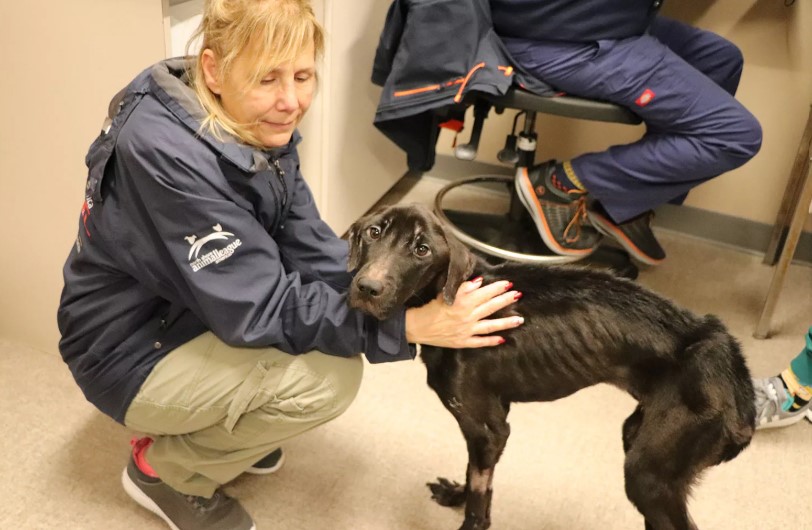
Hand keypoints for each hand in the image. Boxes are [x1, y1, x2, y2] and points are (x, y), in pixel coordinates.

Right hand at [404, 277, 522, 348]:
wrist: (417, 327)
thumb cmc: (430, 308)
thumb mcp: (445, 294)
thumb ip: (463, 288)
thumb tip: (479, 282)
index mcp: (463, 303)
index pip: (484, 293)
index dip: (497, 288)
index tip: (508, 284)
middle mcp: (467, 316)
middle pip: (491, 307)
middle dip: (506, 301)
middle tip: (518, 295)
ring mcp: (467, 331)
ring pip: (491, 326)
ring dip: (506, 322)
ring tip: (520, 319)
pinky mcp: (463, 342)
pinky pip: (480, 342)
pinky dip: (492, 341)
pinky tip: (503, 339)